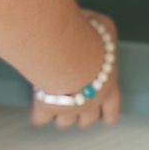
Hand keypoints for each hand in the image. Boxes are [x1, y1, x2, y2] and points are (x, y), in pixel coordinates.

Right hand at [29, 11, 120, 130]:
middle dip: (81, 115)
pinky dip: (38, 114)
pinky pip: (41, 119)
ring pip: (65, 123)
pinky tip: (36, 106)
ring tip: (54, 101)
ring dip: (60, 115)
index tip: (103, 116)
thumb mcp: (102, 26)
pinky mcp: (47, 108)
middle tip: (74, 102)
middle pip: (87, 122)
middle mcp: (91, 102)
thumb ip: (100, 32)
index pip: (112, 111)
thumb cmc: (88, 36)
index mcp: (109, 85)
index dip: (107, 114)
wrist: (65, 51)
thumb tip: (94, 26)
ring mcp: (68, 108)